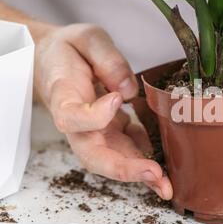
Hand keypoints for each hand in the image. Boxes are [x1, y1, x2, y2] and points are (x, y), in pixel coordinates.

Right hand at [34, 24, 172, 199]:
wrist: (57, 61)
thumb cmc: (69, 51)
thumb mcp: (86, 38)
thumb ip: (106, 58)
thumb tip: (128, 89)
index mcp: (64, 97)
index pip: (72, 118)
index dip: (94, 117)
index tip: (117, 100)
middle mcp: (79, 123)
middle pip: (94, 154)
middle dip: (125, 168)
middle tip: (154, 174)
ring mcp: (96, 130)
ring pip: (114, 158)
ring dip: (140, 173)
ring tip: (165, 184)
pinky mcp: (111, 130)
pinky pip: (129, 146)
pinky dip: (146, 154)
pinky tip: (164, 160)